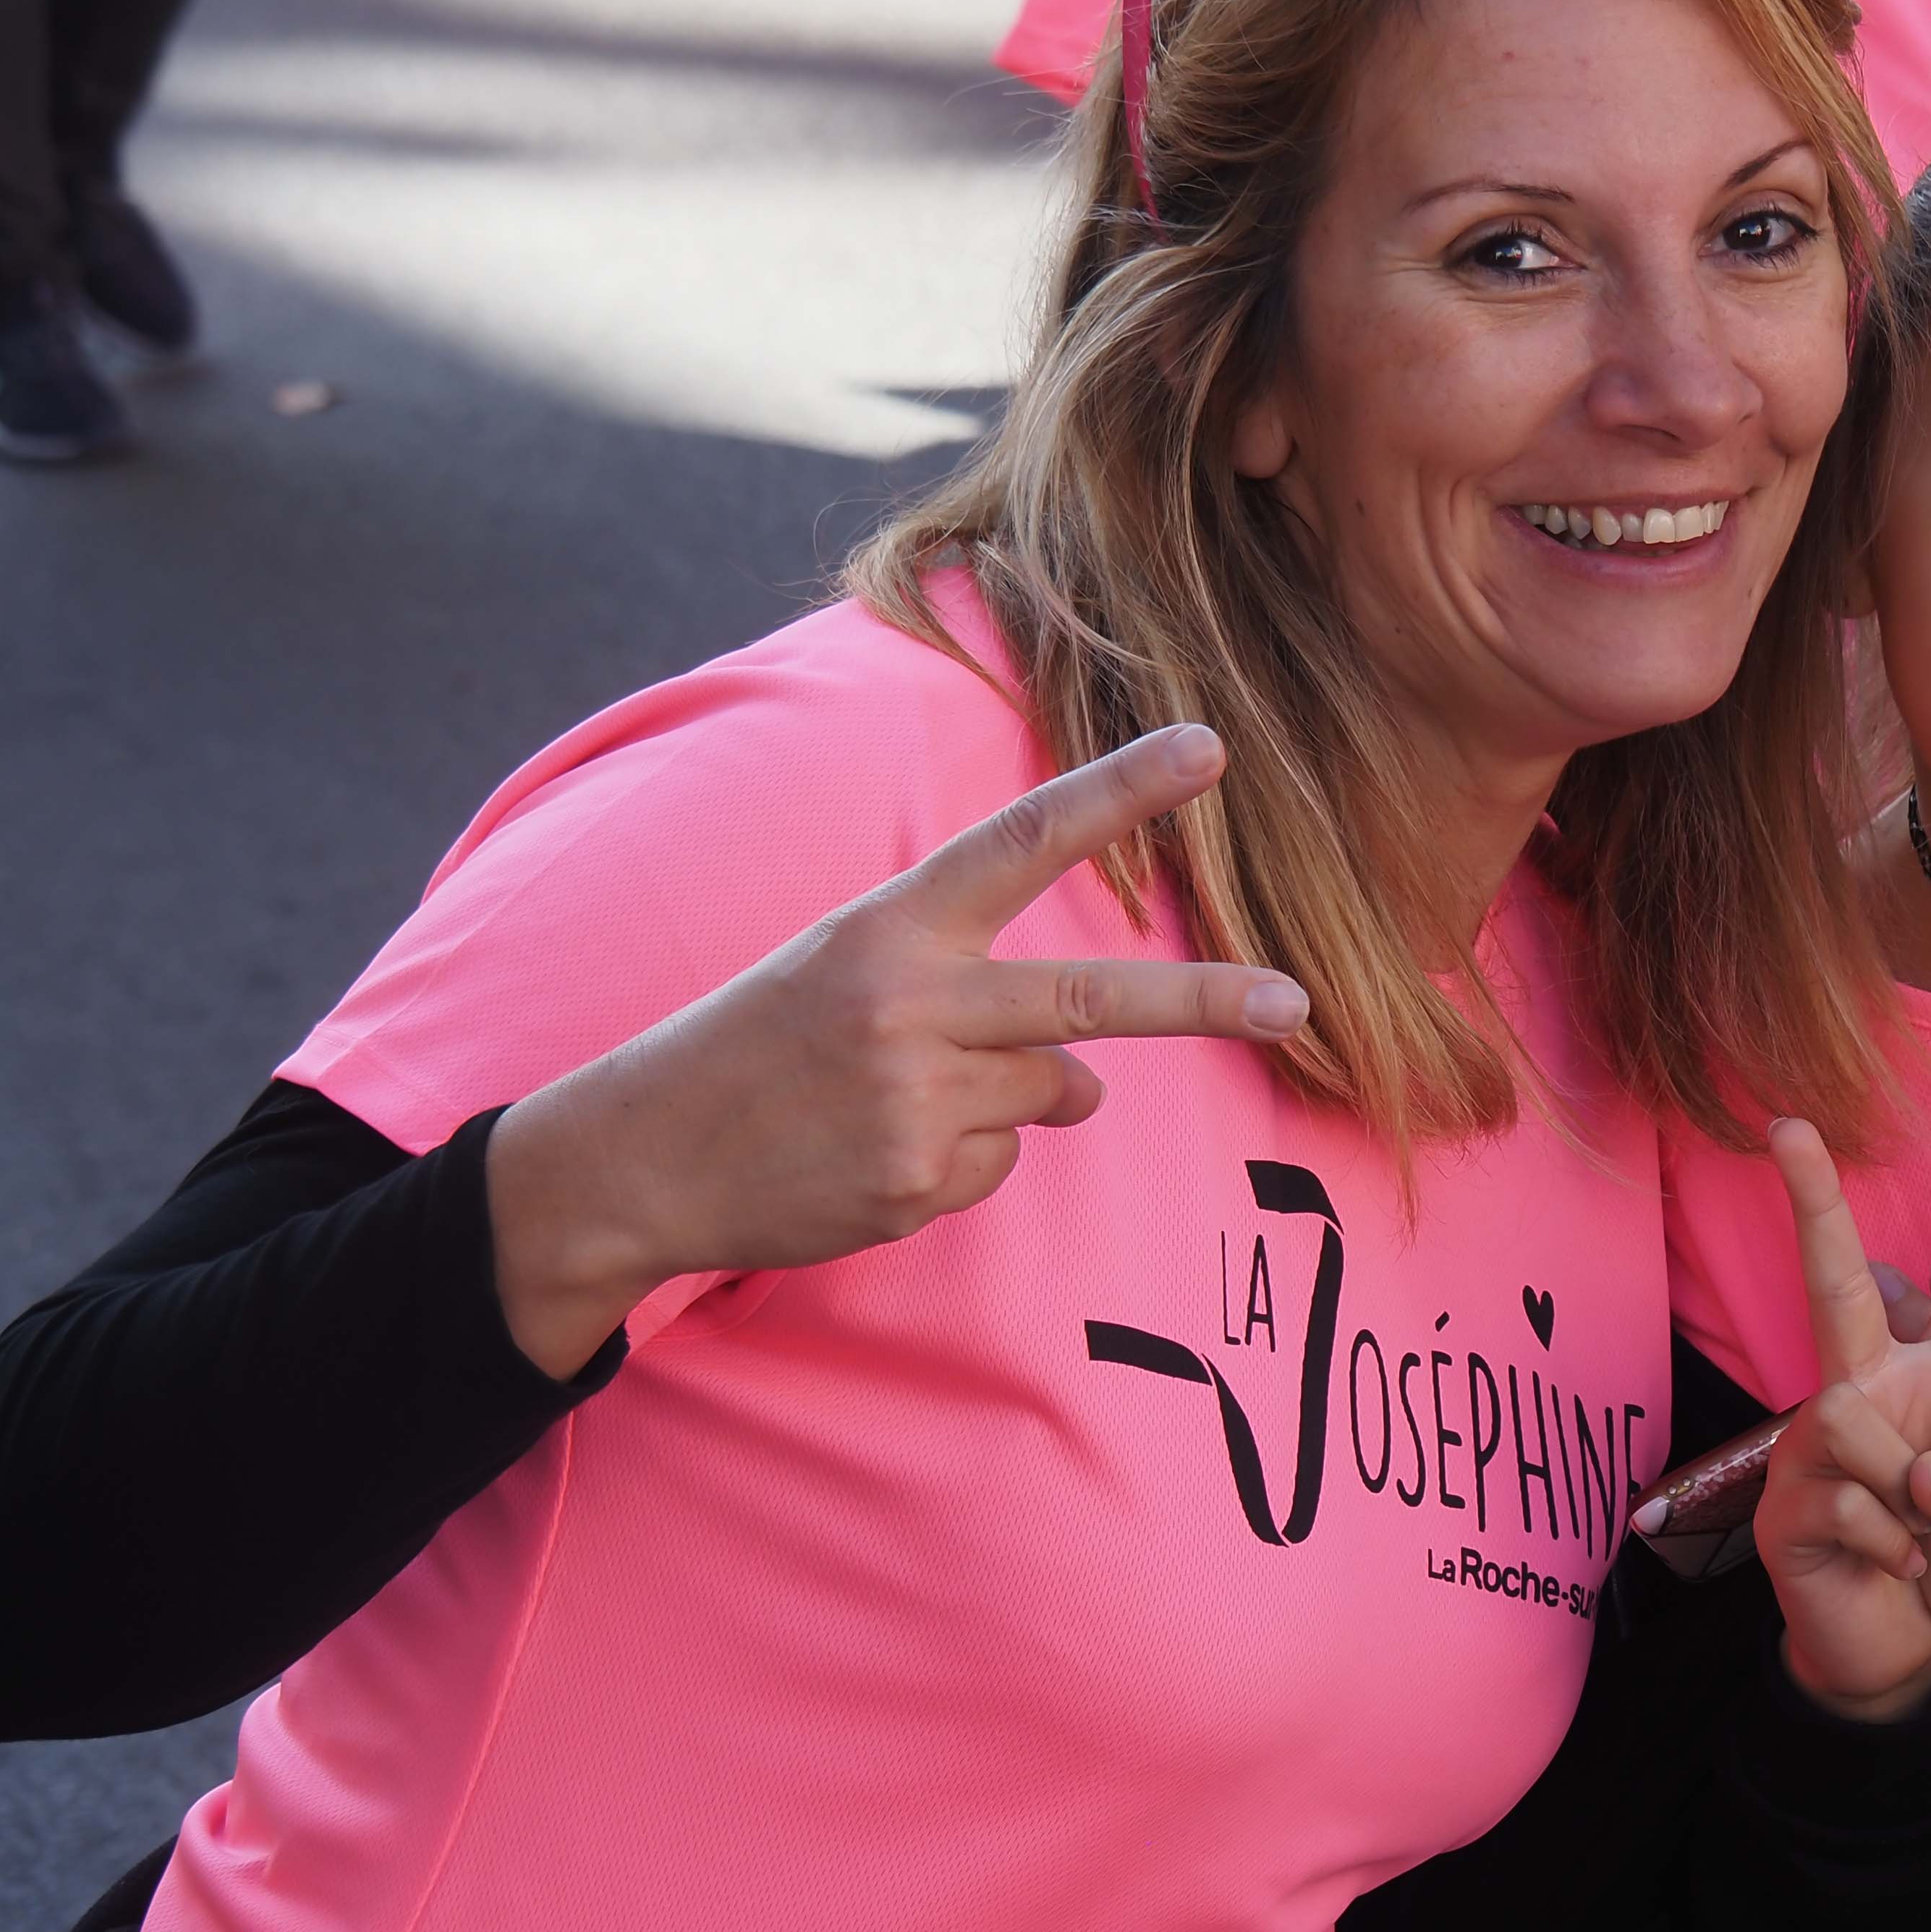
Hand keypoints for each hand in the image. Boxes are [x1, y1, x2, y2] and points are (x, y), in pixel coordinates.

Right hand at [486, 725, 1309, 1375]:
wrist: (636, 1156)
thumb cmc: (760, 1044)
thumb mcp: (850, 973)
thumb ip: (977, 997)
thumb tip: (1090, 1085)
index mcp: (891, 927)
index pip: (1023, 840)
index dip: (1119, 792)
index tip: (1208, 748)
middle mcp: (909, 1005)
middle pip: (1089, 1000)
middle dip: (1202, 1002)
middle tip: (1294, 999)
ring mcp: (914, 1101)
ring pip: (1049, 1095)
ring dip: (1007, 1101)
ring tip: (890, 1100)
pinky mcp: (912, 1183)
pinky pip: (997, 1168)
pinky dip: (957, 1165)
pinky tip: (869, 1155)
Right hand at [1757, 1113, 1930, 1722]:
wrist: (1899, 1643)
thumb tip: (1919, 1475)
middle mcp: (1876, 1390)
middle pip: (1840, 1290)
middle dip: (1816, 1207)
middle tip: (1788, 1128)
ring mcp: (1822, 1446)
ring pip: (1858, 1422)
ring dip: (1921, 1496)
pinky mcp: (1792, 1506)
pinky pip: (1858, 1507)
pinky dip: (1902, 1552)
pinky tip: (1901, 1568)